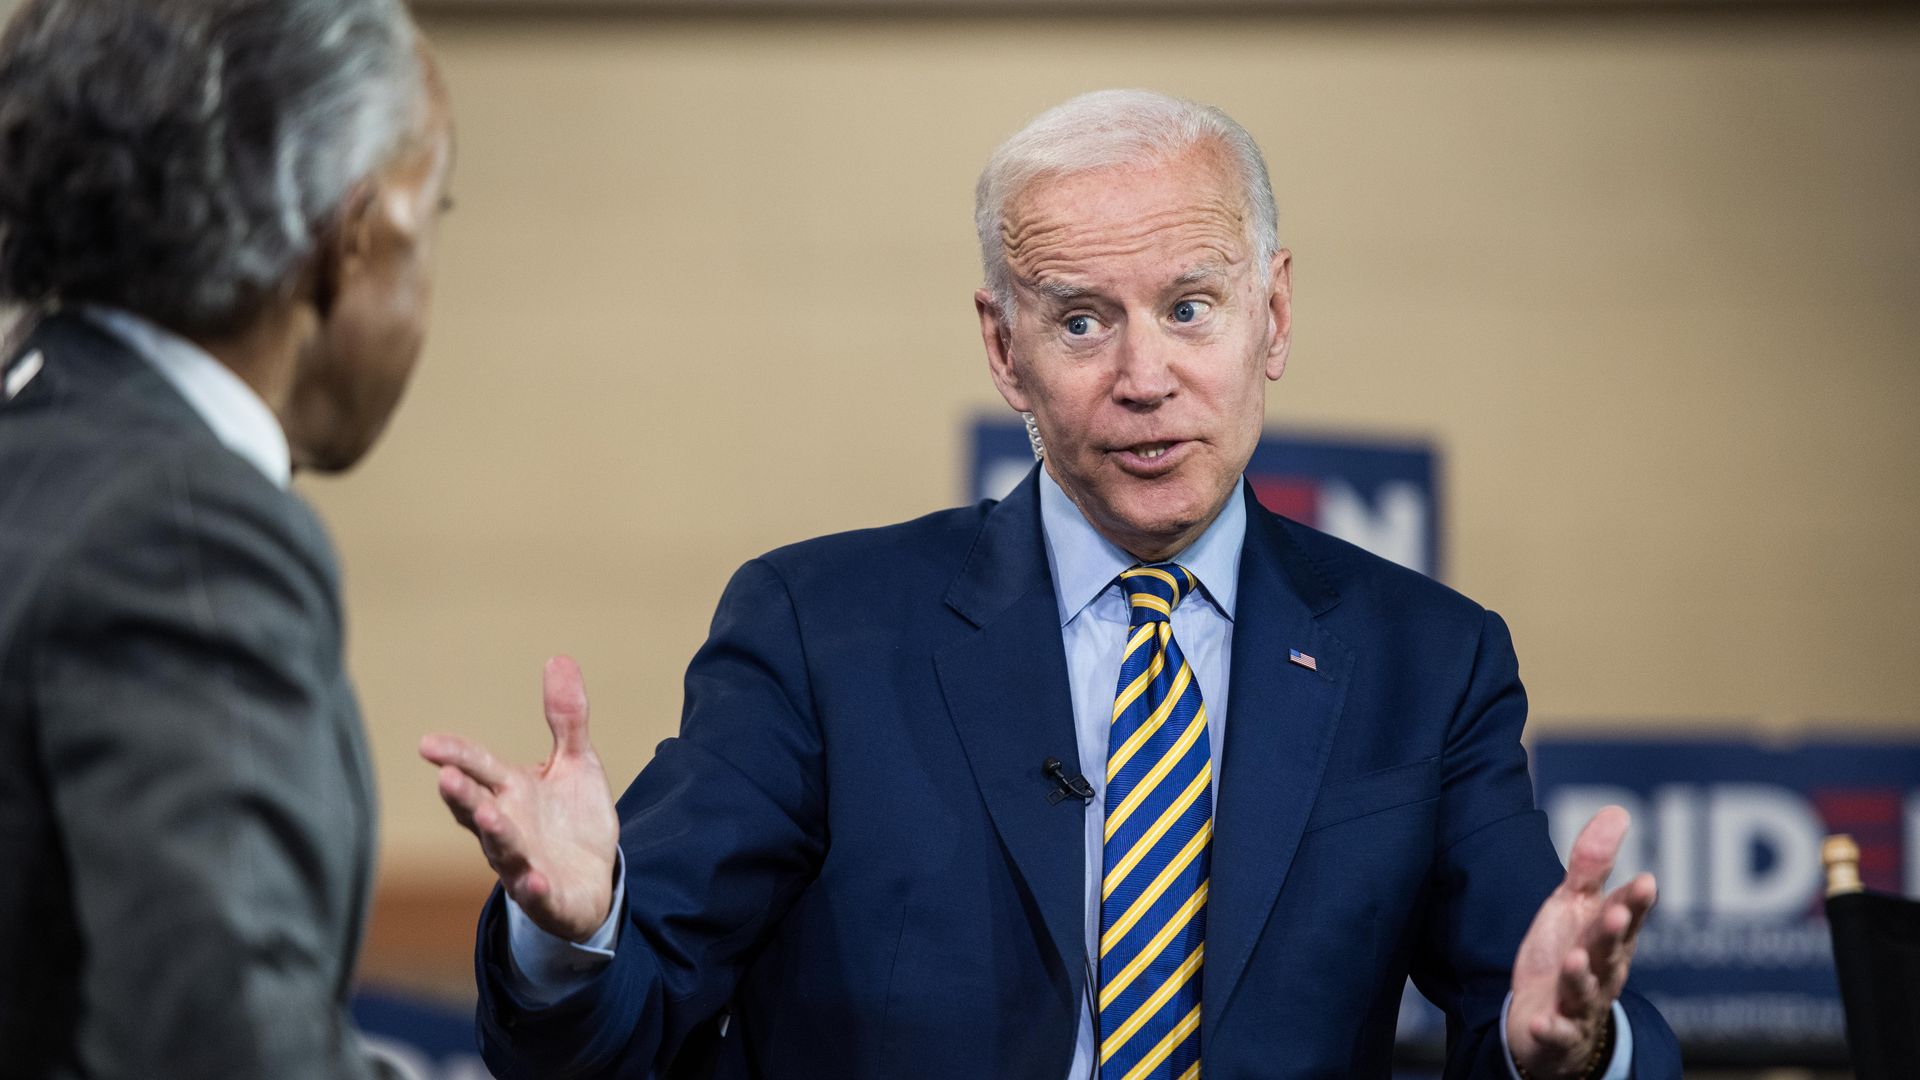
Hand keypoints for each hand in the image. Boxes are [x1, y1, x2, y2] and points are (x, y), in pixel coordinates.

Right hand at [420, 656, 619, 942]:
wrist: (592, 881)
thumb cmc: (572, 819)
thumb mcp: (576, 762)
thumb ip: (566, 717)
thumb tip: (559, 658)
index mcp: (510, 792)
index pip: (477, 769)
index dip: (456, 755)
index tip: (428, 744)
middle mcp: (507, 828)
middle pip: (478, 809)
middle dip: (463, 795)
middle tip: (447, 777)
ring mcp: (523, 864)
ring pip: (503, 850)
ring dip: (495, 834)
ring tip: (490, 817)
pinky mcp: (547, 897)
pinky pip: (536, 895)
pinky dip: (532, 888)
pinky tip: (534, 880)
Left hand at [1507, 806, 1656, 1078]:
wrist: (1549, 1020)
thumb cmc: (1569, 954)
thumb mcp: (1576, 906)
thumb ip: (1593, 864)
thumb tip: (1618, 811)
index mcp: (1610, 940)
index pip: (1627, 917)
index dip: (1635, 901)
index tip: (1646, 881)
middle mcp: (1602, 972)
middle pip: (1608, 951)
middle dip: (1613, 933)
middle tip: (1616, 912)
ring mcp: (1579, 1004)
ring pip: (1583, 991)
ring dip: (1580, 977)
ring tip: (1574, 960)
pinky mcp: (1556, 1033)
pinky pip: (1556, 1034)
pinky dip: (1551, 1030)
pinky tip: (1543, 1023)